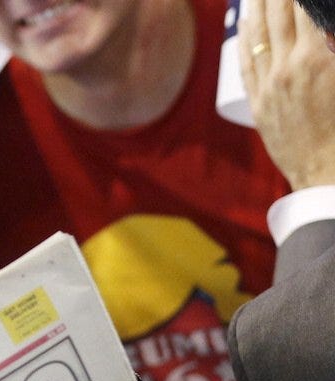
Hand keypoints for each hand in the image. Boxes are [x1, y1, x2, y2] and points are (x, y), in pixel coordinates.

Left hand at [239, 0, 334, 188]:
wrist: (329, 173)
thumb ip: (334, 50)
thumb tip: (325, 33)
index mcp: (318, 58)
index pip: (306, 9)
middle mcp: (289, 67)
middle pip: (280, 14)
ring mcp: (270, 86)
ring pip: (259, 35)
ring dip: (258, 6)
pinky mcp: (259, 104)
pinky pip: (246, 63)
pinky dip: (245, 39)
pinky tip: (244, 23)